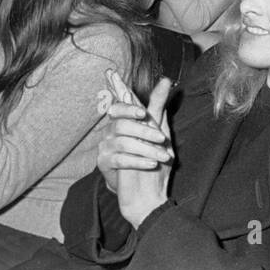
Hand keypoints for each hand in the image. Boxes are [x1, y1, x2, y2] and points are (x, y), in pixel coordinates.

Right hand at [97, 71, 174, 228]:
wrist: (148, 190)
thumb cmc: (154, 156)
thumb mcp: (160, 129)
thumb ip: (158, 105)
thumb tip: (165, 79)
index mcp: (124, 120)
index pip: (119, 105)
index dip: (128, 106)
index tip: (143, 113)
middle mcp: (111, 131)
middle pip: (121, 123)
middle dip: (145, 131)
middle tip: (162, 139)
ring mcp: (105, 147)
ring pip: (123, 142)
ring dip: (147, 149)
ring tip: (163, 157)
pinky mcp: (104, 164)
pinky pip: (120, 159)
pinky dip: (139, 161)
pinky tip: (152, 164)